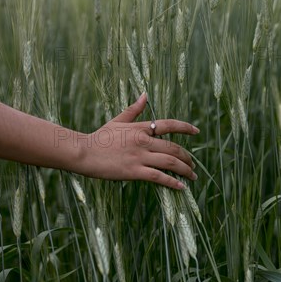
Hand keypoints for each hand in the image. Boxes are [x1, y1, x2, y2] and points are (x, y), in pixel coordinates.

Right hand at [76, 93, 198, 188]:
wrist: (84, 152)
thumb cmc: (99, 137)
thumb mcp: (117, 120)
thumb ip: (134, 109)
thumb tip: (145, 94)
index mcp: (140, 128)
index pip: (169, 125)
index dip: (185, 128)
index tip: (196, 131)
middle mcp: (143, 141)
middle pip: (174, 148)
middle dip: (187, 157)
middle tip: (193, 165)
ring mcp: (140, 156)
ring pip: (170, 162)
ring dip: (185, 170)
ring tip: (192, 176)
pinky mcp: (134, 171)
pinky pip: (159, 177)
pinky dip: (172, 182)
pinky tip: (181, 187)